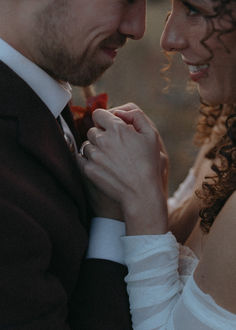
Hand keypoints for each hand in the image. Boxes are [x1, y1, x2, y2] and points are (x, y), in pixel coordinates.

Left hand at [78, 108, 167, 234]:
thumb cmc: (149, 164)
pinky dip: (88, 160)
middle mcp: (102, 140)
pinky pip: (81, 158)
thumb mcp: (151, 135)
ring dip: (95, 149)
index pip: (98, 114)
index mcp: (117, 129)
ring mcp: (94, 156)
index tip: (110, 128)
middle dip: (101, 135)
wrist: (141, 192)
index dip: (105, 120)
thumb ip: (137, 116)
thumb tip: (121, 112)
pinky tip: (101, 165)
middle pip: (92, 130)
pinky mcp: (88, 170)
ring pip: (86, 145)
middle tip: (113, 146)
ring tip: (109, 158)